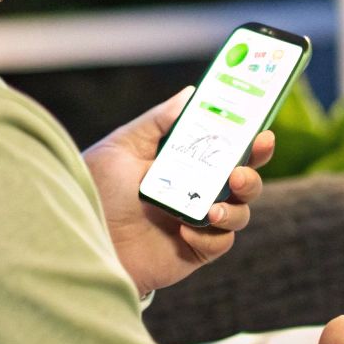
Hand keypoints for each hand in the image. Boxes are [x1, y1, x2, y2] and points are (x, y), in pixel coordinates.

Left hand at [83, 87, 271, 296]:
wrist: (81, 239)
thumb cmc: (97, 191)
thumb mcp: (122, 147)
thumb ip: (158, 121)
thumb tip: (190, 93)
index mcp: (185, 163)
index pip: (227, 148)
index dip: (250, 139)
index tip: (262, 130)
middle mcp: (197, 191)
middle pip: (244, 179)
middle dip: (253, 172)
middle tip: (241, 169)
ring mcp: (198, 221)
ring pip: (241, 212)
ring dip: (236, 207)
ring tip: (213, 208)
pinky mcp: (195, 250)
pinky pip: (220, 242)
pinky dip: (211, 235)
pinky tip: (185, 231)